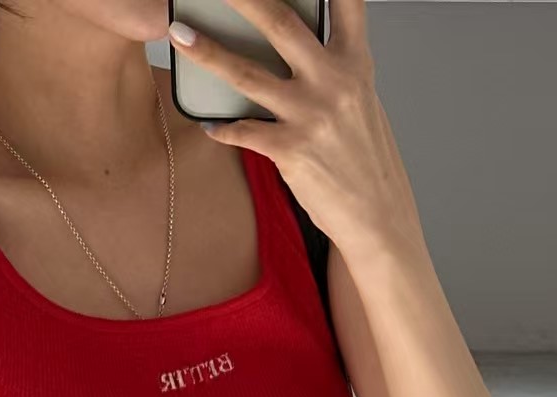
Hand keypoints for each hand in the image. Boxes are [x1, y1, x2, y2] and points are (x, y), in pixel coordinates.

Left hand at [167, 0, 423, 257]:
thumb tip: (296, 46)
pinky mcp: (292, 150)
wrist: (377, 215)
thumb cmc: (364, 160)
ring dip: (207, 52)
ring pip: (247, 74)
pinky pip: (244, 131)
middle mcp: (334, 80)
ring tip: (179, 34)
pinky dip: (222, 128)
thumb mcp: (358, 101)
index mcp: (355, 61)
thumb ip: (332, 67)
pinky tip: (208, 124)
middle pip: (279, 21)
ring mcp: (312, 115)